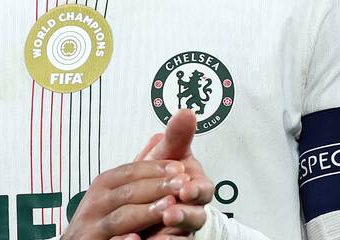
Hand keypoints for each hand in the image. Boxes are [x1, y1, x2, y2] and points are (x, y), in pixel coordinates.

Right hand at [60, 158, 193, 239]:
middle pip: (127, 193)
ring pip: (120, 219)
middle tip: (182, 185)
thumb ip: (155, 162)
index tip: (180, 168)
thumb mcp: (129, 188)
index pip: (130, 172)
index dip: (156, 169)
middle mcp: (96, 204)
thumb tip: (182, 117)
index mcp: (105, 184)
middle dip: (156, 188)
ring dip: (145, 213)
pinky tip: (136, 239)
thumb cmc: (109, 216)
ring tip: (169, 208)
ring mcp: (91, 228)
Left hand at [109, 110, 214, 239]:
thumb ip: (176, 137)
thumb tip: (187, 112)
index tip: (187, 189)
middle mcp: (189, 211)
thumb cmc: (157, 177)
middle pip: (195, 216)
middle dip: (184, 214)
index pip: (202, 191)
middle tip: (170, 213)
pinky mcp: (166, 239)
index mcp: (193, 189)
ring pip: (182, 233)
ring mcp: (178, 229)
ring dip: (173, 230)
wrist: (137, 201)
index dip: (197, 191)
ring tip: (161, 223)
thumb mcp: (164, 155)